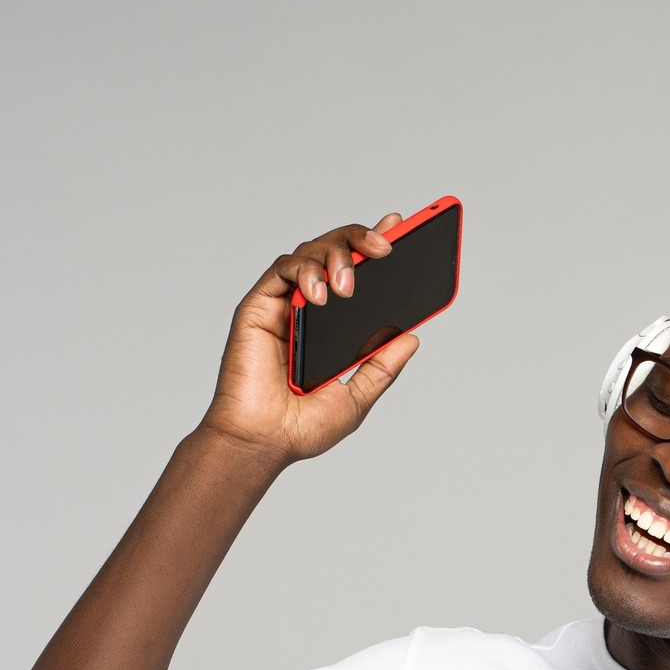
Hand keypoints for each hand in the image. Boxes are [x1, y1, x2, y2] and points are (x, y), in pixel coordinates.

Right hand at [197, 214, 421, 464]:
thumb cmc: (299, 427)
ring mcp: (282, 305)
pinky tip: (319, 295)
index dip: (374, 244)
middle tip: (384, 248)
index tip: (399, 227)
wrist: (262, 443)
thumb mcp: (357, 398)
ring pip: (309, 252)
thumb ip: (382, 367)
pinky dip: (304, 271)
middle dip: (360, 240)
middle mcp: (307, 308)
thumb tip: (412, 337)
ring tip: (347, 286)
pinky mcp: (258, 307)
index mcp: (332, 326)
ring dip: (335, 257)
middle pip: (333, 252)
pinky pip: (282, 269)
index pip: (355, 272)